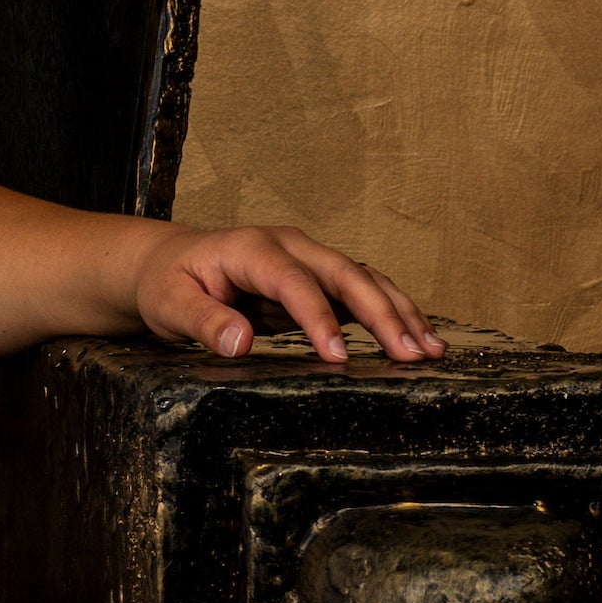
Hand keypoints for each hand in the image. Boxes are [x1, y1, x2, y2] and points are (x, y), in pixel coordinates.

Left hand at [134, 222, 440, 368]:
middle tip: (412, 354)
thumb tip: (239, 343)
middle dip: (382, 314)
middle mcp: (290, 246)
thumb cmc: (169, 283)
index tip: (338, 356)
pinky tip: (418, 340)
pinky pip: (362, 293)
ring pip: (364, 280)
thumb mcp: (170, 304)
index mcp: (252, 248)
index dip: (319, 318)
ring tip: (432, 350)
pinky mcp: (319, 279)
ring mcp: (309, 259)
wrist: (169, 263)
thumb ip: (203, 321)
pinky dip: (392, 314)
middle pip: (345, 274)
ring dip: (400, 313)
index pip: (294, 282)